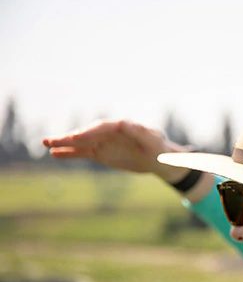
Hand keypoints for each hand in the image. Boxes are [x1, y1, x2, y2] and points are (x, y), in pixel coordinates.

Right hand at [43, 119, 189, 181]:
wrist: (159, 158)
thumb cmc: (159, 146)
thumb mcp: (153, 139)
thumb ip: (139, 131)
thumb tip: (123, 123)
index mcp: (122, 126)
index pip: (102, 127)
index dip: (89, 132)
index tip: (77, 137)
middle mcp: (109, 132)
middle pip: (88, 133)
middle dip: (71, 137)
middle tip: (54, 141)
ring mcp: (103, 142)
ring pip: (81, 143)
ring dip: (64, 143)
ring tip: (45, 143)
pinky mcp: (100, 153)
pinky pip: (82, 153)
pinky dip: (69, 153)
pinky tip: (54, 154)